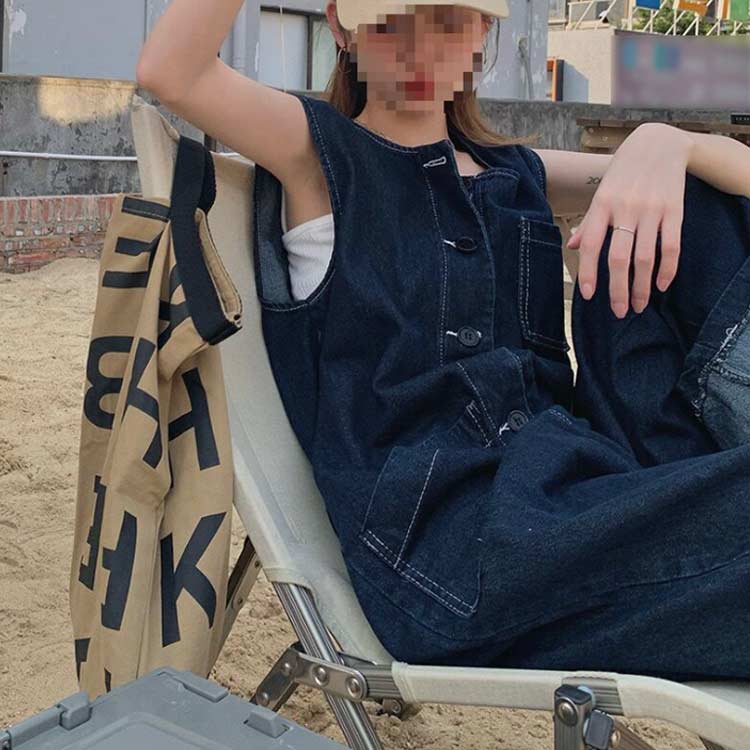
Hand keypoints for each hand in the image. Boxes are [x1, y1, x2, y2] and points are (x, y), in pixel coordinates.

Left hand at [567, 123, 694, 317]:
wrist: (659, 142)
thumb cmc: (623, 172)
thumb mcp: (601, 192)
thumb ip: (589, 221)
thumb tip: (573, 246)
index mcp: (603, 205)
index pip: (592, 245)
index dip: (589, 272)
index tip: (589, 295)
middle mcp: (626, 209)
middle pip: (619, 258)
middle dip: (618, 289)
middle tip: (619, 311)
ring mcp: (651, 210)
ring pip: (645, 257)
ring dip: (642, 286)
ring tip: (640, 305)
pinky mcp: (674, 210)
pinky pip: (671, 245)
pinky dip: (668, 269)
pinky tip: (662, 285)